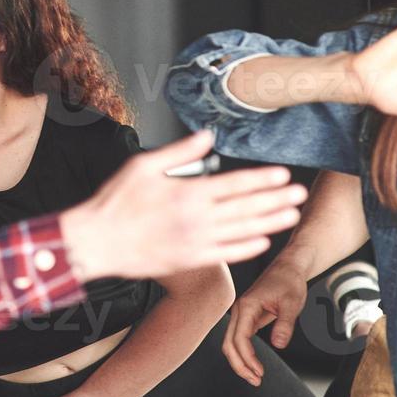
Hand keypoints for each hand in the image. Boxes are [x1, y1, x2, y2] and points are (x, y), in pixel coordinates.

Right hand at [60, 131, 306, 279]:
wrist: (97, 241)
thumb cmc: (115, 203)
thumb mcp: (143, 165)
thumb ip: (179, 151)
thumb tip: (207, 136)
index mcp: (188, 193)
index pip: (235, 183)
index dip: (263, 179)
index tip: (283, 175)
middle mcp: (197, 218)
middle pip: (247, 207)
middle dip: (277, 199)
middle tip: (300, 194)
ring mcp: (196, 242)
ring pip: (243, 230)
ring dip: (270, 222)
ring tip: (291, 215)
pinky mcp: (190, 260)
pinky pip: (227, 254)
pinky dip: (247, 248)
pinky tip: (263, 241)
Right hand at [223, 254, 308, 386]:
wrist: (288, 268)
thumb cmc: (289, 281)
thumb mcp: (292, 304)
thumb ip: (285, 324)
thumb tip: (279, 345)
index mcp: (246, 306)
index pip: (239, 338)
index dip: (247, 358)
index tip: (259, 372)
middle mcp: (239, 310)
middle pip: (229, 344)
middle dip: (240, 365)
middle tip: (256, 381)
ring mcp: (241, 314)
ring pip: (231, 343)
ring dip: (240, 362)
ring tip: (255, 377)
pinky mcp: (247, 316)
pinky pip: (239, 338)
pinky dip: (244, 353)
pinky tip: (253, 363)